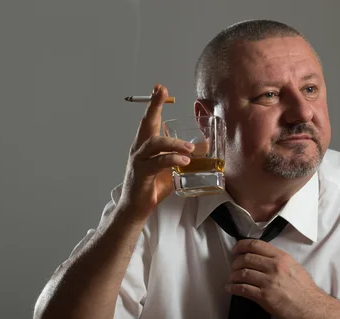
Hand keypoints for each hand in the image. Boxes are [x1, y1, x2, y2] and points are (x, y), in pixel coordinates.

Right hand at [117, 84, 194, 221]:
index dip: (155, 104)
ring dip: (173, 142)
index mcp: (146, 146)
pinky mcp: (142, 174)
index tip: (160, 88)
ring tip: (190, 148)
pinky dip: (171, 160)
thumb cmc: (152, 187)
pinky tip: (184, 162)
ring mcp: (139, 161)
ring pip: (154, 143)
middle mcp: (140, 150)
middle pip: (146, 123)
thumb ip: (184, 156)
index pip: (151, 121)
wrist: (136, 208)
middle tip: (162, 93)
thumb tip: (204, 146)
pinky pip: (157, 163)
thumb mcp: (172, 169)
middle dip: (154, 106)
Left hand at [227, 239, 327, 318]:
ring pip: (243, 273)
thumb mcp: (293, 265)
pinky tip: (231, 288)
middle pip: (246, 258)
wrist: (310, 306)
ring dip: (233, 276)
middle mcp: (274, 267)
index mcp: (281, 257)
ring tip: (231, 278)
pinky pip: (243, 289)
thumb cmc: (303, 287)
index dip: (241, 246)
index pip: (256, 245)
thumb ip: (277, 259)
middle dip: (236, 262)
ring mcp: (268, 282)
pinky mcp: (264, 296)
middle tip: (233, 267)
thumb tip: (260, 257)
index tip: (235, 250)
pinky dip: (234, 288)